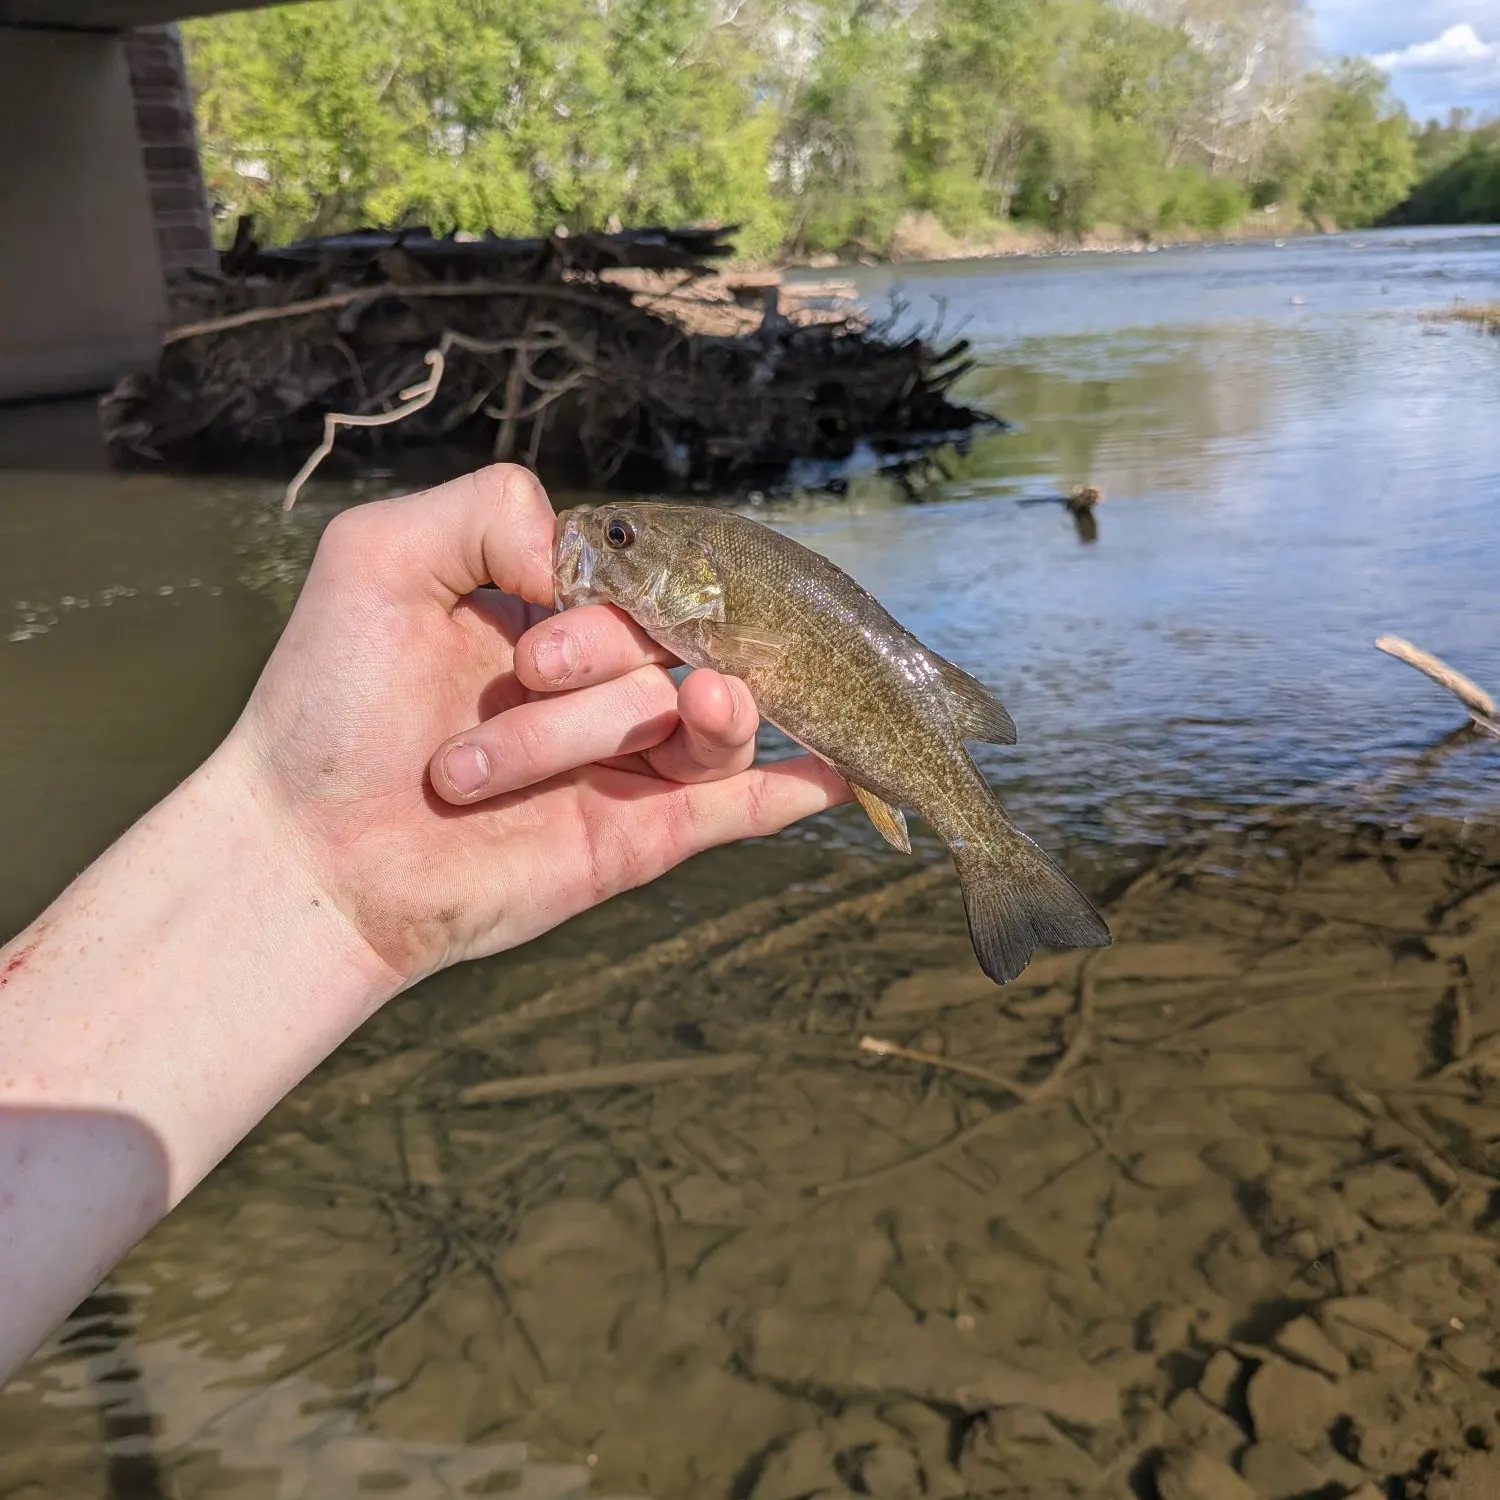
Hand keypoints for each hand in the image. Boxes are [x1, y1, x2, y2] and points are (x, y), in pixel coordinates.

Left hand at [225, 464, 848, 981]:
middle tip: (516, 687)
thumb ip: (484, 507)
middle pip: (677, 648)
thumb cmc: (330, 704)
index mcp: (556, 617)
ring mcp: (627, 763)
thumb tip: (577, 560)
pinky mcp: (642, 837)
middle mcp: (601, 685)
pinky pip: (742, 805)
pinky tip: (843, 772)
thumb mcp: (378, 557)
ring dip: (662, 721)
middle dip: (601, 666)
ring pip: (706, 723)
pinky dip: (797, 788)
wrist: (316, 850)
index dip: (605, 603)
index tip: (526, 641)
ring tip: (643, 726)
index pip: (644, 578)